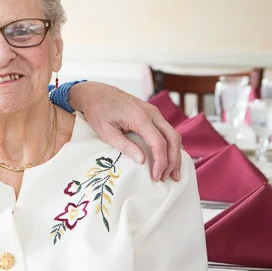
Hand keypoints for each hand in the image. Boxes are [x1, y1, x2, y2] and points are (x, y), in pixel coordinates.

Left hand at [68, 82, 182, 181]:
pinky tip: (170, 157)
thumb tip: (142, 161)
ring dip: (175, 154)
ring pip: (173, 134)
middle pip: (173, 139)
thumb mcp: (106, 131)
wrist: (96, 93)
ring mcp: (153, 112)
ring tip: (172, 173)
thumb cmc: (98, 111)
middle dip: (174, 160)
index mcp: (140, 117)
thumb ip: (125, 146)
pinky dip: (171, 145)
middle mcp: (151, 113)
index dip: (161, 162)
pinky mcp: (152, 114)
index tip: (157, 177)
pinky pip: (167, 130)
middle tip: (169, 178)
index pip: (158, 143)